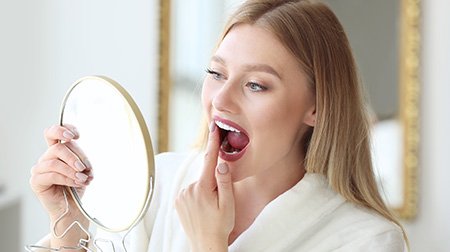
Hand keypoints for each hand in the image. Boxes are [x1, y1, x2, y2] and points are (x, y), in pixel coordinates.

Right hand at [30, 125, 92, 246]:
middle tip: (85, 168)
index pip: (53, 133)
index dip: (63, 130)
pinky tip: (77, 182)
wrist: (74, 208)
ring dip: (72, 169)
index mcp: (57, 151)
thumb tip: (83, 155)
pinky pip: (52, 175)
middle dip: (75, 157)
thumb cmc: (78, 187)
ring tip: (83, 177)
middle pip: (58, 148)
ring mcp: (39, 169)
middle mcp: (46, 158)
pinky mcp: (36, 181)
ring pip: (55, 162)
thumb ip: (81, 158)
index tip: (77, 136)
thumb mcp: (83, 169)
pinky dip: (67, 178)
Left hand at [175, 123, 234, 251]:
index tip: (214, 127)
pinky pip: (191, 191)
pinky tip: (203, 208)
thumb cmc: (220, 225)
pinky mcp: (177, 201)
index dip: (212, 142)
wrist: (205, 244)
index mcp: (203, 188)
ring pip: (198, 183)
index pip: (209, 160)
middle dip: (214, 181)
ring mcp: (181, 195)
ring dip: (206, 189)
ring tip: (211, 208)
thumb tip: (220, 162)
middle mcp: (189, 189)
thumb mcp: (228, 204)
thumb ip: (225, 181)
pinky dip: (198, 194)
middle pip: (205, 175)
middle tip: (220, 200)